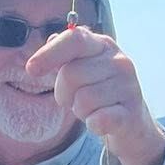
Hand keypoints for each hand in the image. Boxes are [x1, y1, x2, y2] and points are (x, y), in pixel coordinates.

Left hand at [24, 24, 164, 164]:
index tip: (31, 70)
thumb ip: (65, 54)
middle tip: (74, 100)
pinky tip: (100, 122)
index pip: (74, 39)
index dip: (49, 53)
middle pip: (71, 74)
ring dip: (80, 111)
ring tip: (91, 110)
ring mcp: (128, 87)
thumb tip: (50, 39)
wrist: (132, 124)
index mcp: (103, 45)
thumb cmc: (100, 93)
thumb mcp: (82, 68)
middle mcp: (119, 62)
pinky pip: (98, 120)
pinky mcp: (132, 114)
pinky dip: (92, 125)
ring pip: (83, 100)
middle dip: (64, 93)